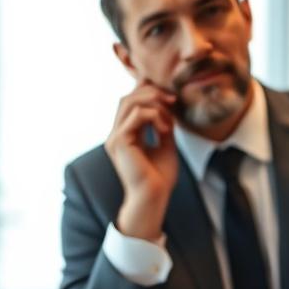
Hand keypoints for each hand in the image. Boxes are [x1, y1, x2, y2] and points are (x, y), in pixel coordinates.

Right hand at [106, 81, 177, 241]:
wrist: (154, 198)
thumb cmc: (159, 177)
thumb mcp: (165, 144)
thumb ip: (163, 125)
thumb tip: (167, 107)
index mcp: (124, 135)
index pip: (130, 102)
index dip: (146, 91)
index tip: (170, 96)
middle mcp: (116, 134)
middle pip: (127, 97)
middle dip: (151, 92)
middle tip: (173, 100)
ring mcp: (115, 137)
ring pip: (129, 101)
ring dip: (154, 102)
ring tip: (170, 115)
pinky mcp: (119, 141)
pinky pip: (137, 115)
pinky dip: (155, 116)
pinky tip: (165, 130)